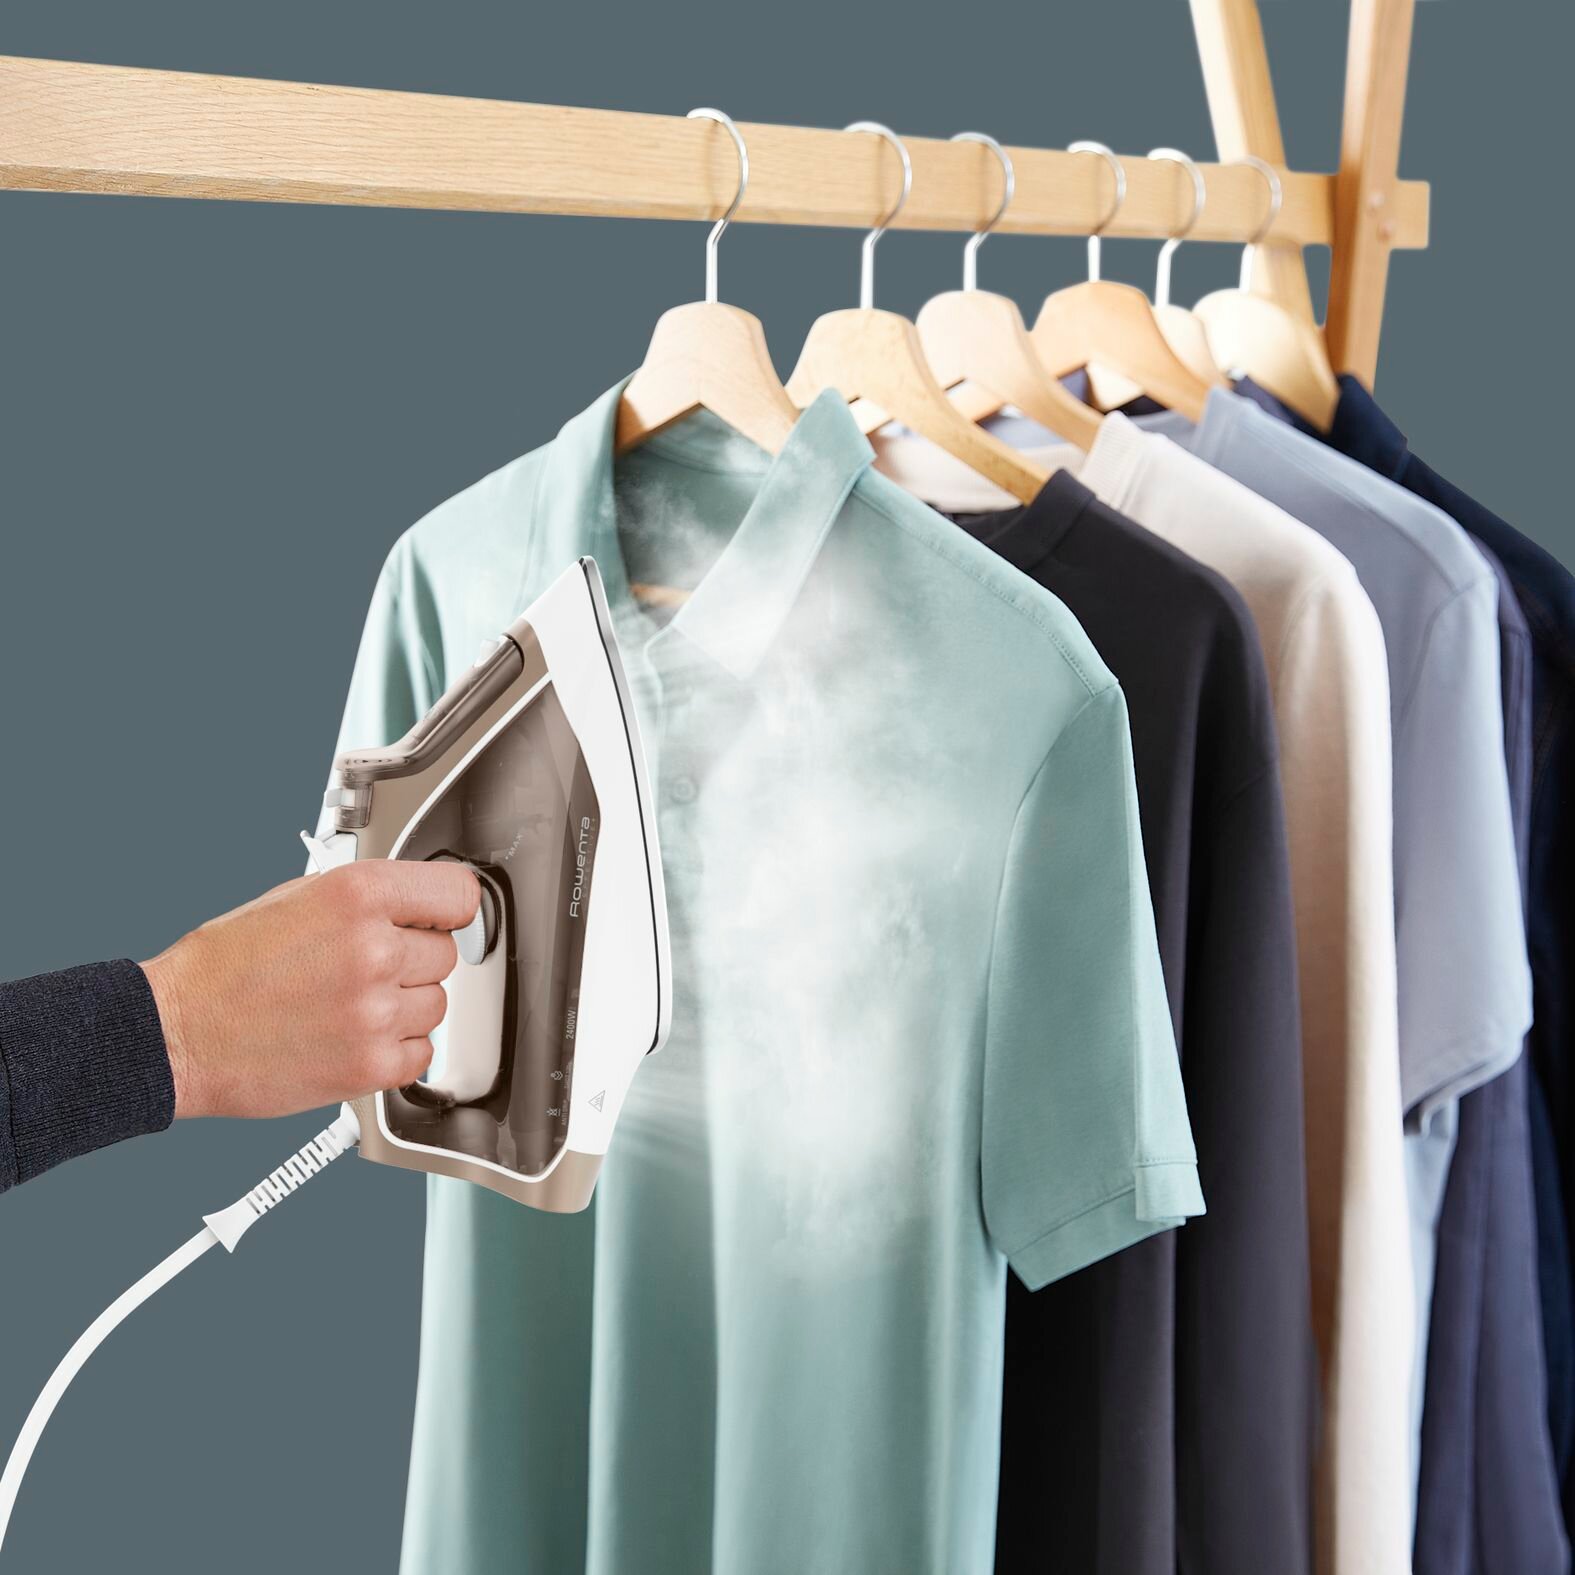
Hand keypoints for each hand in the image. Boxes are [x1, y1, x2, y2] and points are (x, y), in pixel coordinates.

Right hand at [139, 861, 479, 1119]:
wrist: (175, 1034)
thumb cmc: (223, 967)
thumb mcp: (295, 898)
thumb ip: (366, 900)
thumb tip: (416, 905)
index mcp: (357, 895)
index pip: (458, 895)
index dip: (448, 910)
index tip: (441, 920)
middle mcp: (373, 950)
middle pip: (444, 954)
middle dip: (411, 962)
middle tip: (362, 971)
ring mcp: (375, 1011)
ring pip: (436, 1004)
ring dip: (404, 1007)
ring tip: (348, 1006)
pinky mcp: (371, 1065)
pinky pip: (422, 1053)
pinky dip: (396, 1050)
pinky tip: (354, 1037)